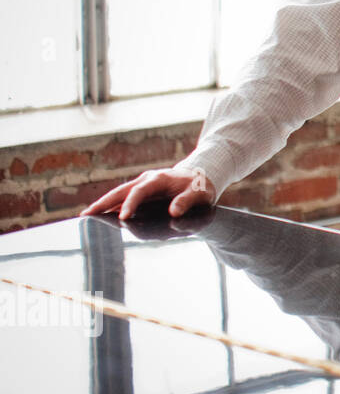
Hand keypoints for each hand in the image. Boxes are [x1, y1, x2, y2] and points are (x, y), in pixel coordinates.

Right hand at [80, 167, 215, 220]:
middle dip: (103, 202)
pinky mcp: (141, 192)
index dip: (130, 204)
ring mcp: (142, 185)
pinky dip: (111, 206)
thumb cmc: (199, 186)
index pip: (139, 192)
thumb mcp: (199, 193)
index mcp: (158, 179)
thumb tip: (174, 212)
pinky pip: (123, 198)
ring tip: (86, 216)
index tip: (123, 217)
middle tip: (87, 215)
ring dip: (103, 204)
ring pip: (118, 194)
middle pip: (121, 191)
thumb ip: (187, 201)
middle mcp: (146, 180)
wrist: (199, 176)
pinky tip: (100, 216)